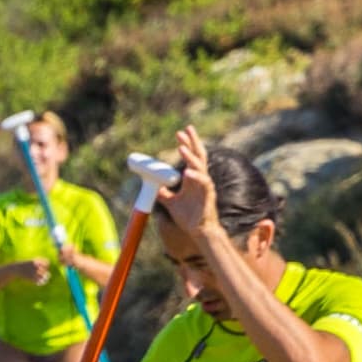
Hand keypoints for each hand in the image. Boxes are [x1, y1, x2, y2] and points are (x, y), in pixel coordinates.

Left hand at [159, 125, 218, 245]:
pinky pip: (203, 183)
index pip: (191, 157)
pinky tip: (187, 172)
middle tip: (184, 130)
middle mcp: (200, 179)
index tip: (180, 133)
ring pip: (200, 167)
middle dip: (192, 142)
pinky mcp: (208, 196)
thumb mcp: (171, 203)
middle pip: (198, 156)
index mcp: (193, 179)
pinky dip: (195, 177)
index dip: (187, 144)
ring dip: (190, 157)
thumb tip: (154, 188)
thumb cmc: (189, 216)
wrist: (198, 231)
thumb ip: (163, 193)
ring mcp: (205, 186)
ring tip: (181, 147)